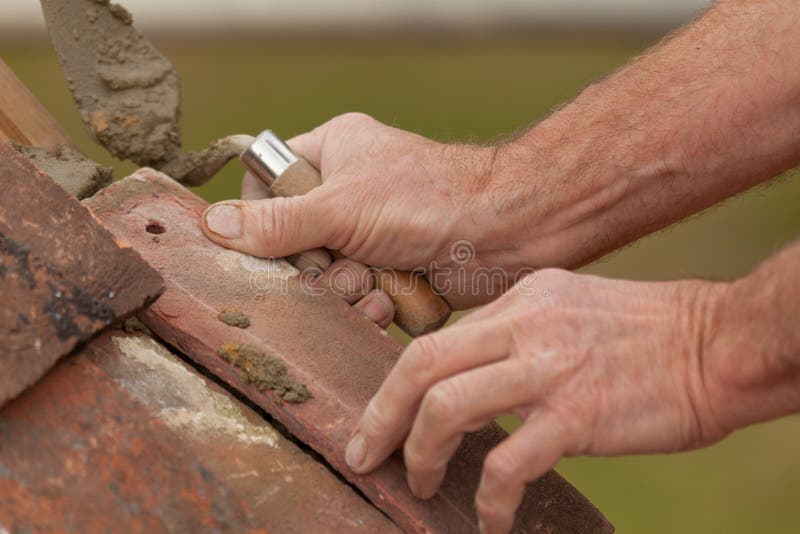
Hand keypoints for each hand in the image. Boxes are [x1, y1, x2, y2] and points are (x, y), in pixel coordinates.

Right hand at [202, 113, 538, 308]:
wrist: (506, 234)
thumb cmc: (429, 198)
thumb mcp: (341, 206)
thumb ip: (275, 221)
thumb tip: (210, 224)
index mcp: (331, 153)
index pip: (266, 183)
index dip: (265, 218)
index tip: (280, 240)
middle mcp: (346, 194)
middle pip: (291, 244)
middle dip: (316, 266)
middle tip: (338, 263)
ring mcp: (370, 236)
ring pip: (326, 279)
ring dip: (348, 289)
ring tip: (376, 279)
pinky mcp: (392, 272)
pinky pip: (359, 300)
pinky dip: (373, 304)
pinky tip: (394, 296)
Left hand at [343, 269, 729, 532]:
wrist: (719, 345)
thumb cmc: (648, 335)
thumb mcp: (569, 310)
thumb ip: (517, 336)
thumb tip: (471, 379)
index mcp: (521, 301)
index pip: (435, 341)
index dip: (395, 384)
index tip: (380, 419)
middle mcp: (526, 325)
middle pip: (421, 364)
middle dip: (380, 415)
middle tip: (364, 454)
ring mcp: (549, 368)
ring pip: (448, 406)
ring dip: (421, 453)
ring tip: (420, 485)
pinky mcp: (578, 414)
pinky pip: (508, 462)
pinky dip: (488, 498)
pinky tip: (490, 519)